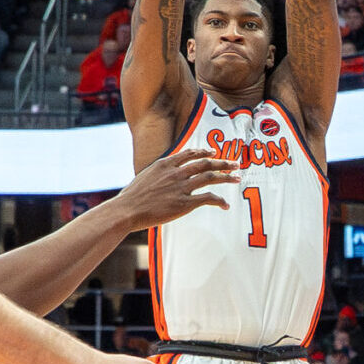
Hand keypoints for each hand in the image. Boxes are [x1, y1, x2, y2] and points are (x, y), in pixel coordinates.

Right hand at [114, 151, 235, 228]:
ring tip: (237, 177)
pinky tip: (225, 204)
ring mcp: (181, 187)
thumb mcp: (144, 178)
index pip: (190, 154)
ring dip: (226, 177)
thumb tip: (159, 177)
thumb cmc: (131, 198)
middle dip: (222, 163)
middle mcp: (176, 172)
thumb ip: (157, 175)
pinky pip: (207, 199)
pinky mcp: (184, 203)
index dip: (205, 152)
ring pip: (210, 177)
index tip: (214, 153)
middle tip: (235, 164)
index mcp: (165, 164)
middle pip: (205, 163)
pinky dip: (219, 200)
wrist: (127, 210)